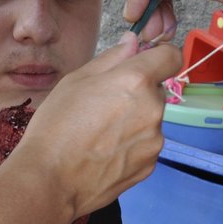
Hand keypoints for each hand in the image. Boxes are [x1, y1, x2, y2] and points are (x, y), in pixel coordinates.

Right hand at [8, 34, 180, 219]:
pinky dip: (132, 145)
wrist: (51, 180)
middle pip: (157, 90)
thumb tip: (133, 42)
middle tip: (104, 105)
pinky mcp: (150, 165)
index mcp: (136, 81)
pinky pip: (146, 145)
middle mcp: (153, 108)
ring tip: (101, 134)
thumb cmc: (57, 125)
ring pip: (151, 119)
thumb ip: (111, 58)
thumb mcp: (76, 80)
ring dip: (135, 120)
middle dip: (138, 92)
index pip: (171, 56)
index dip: (158, 56)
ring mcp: (154, 140)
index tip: (143, 64)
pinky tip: (105, 152)